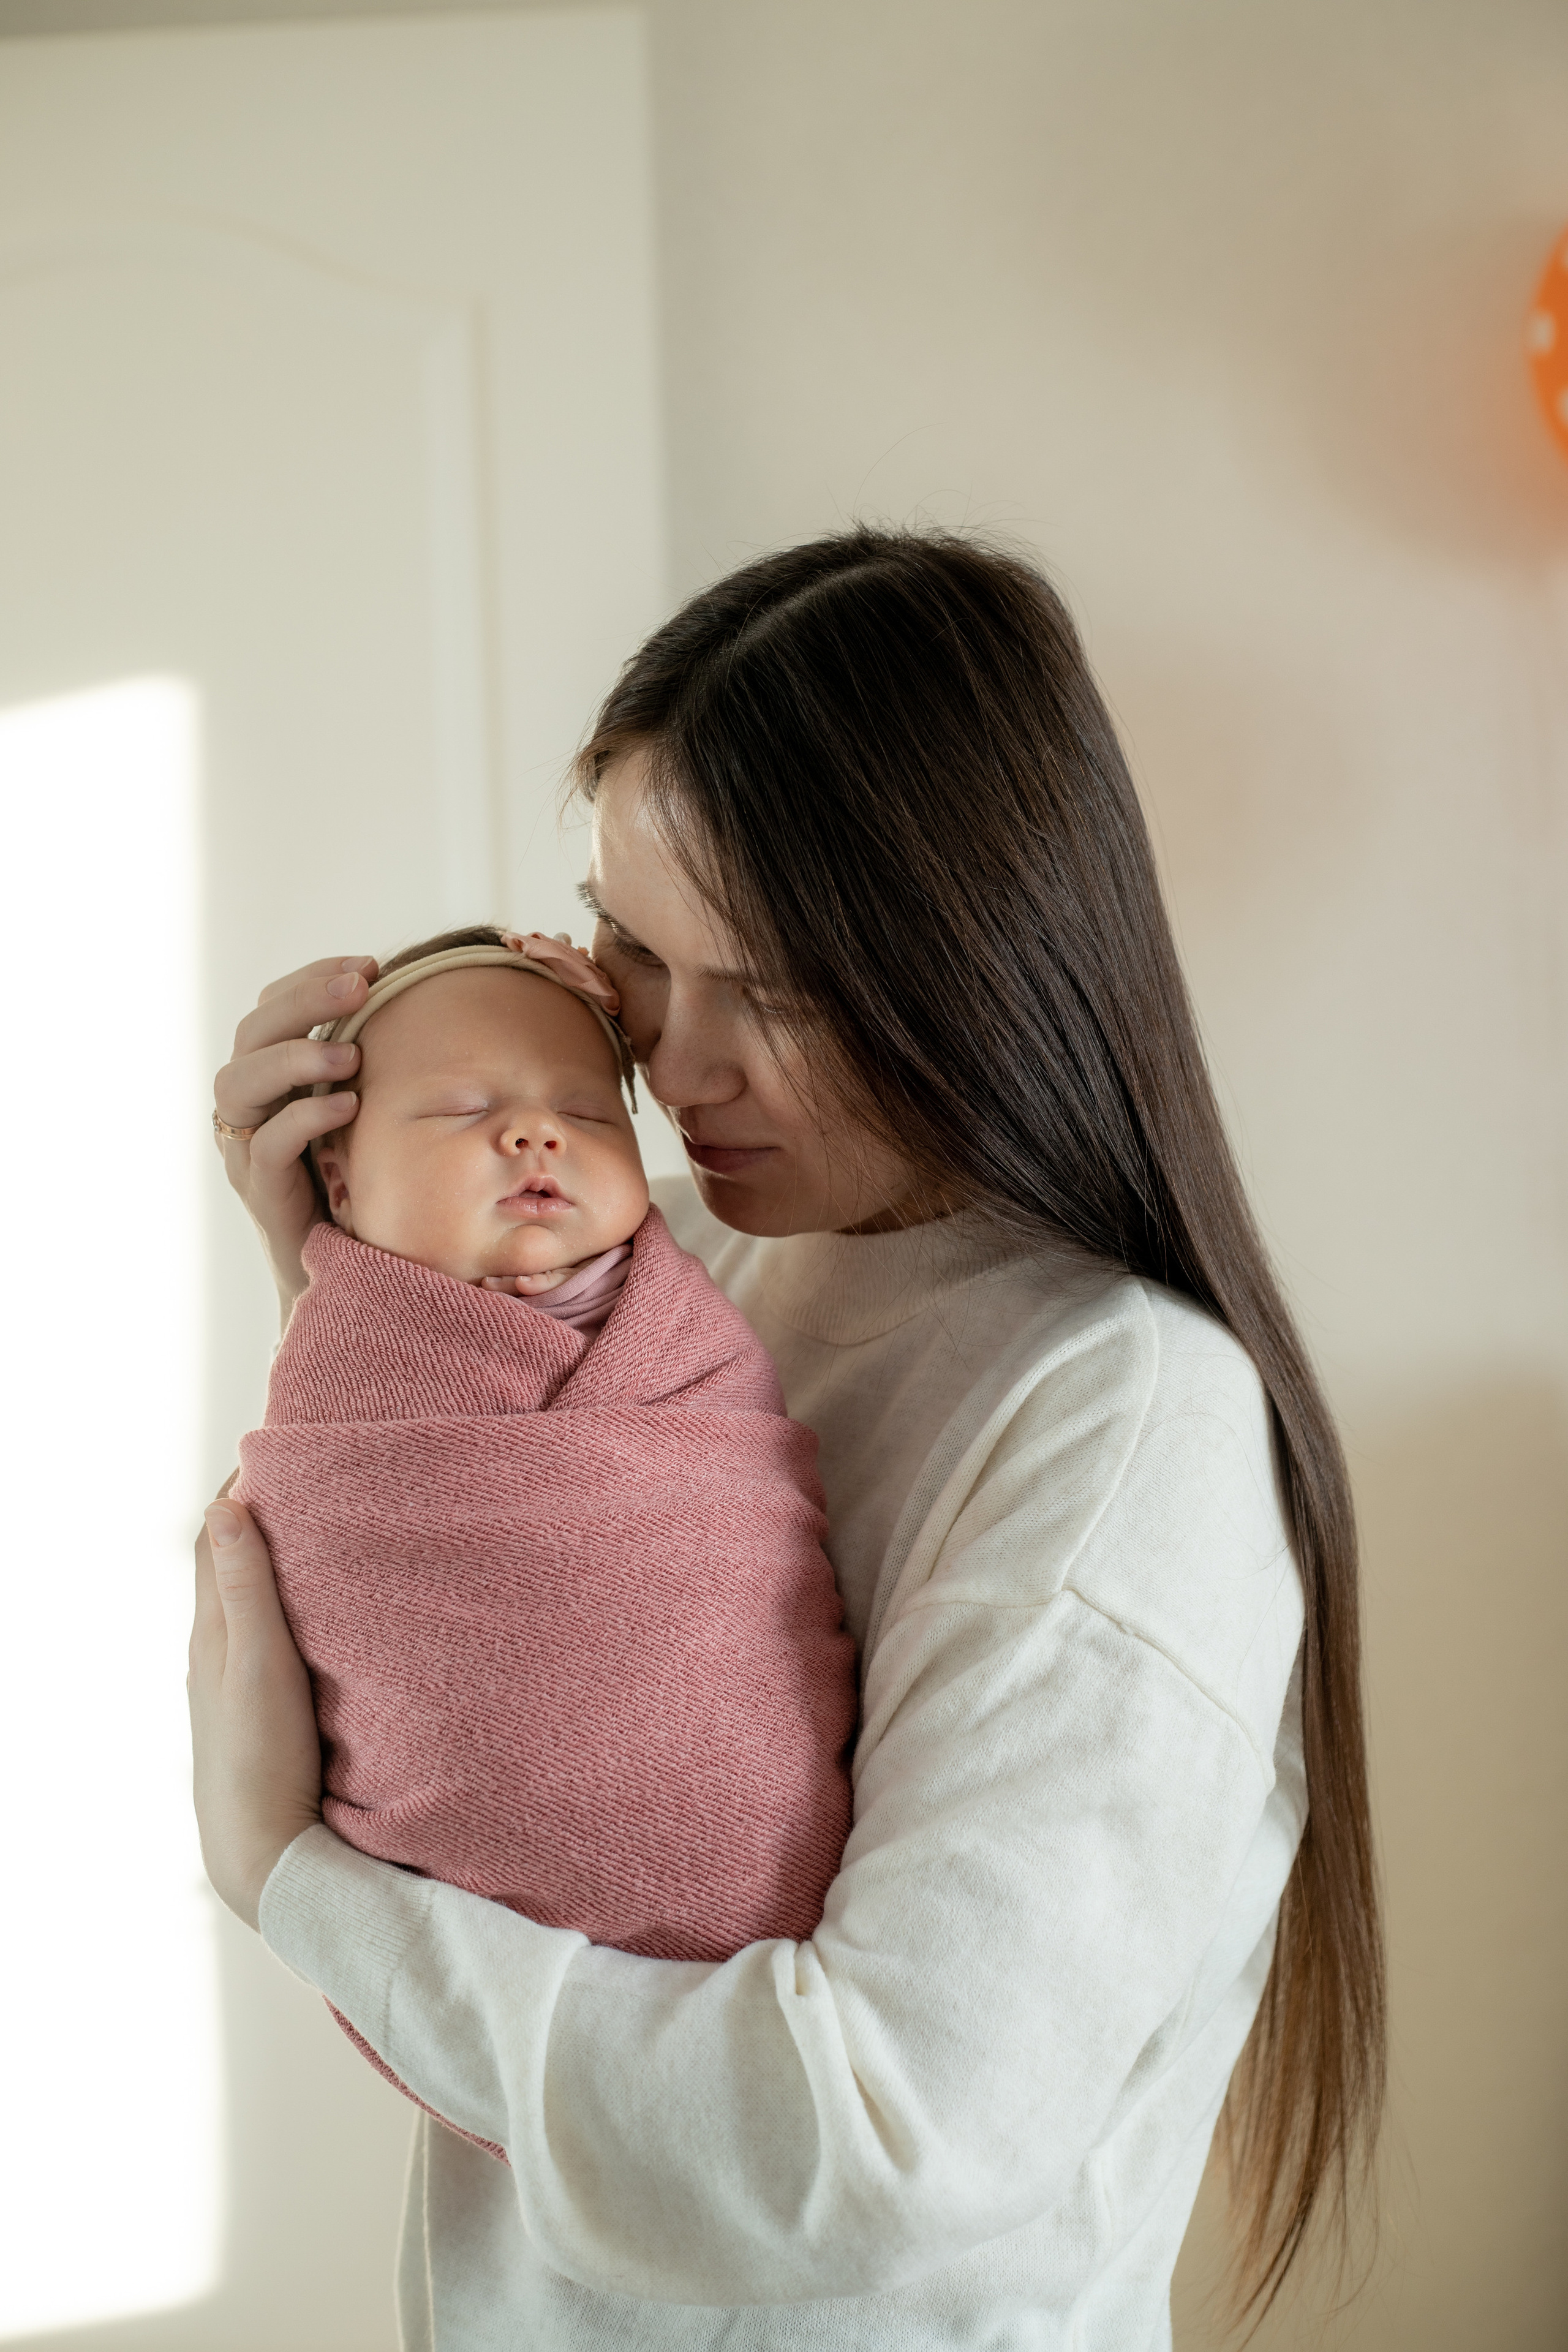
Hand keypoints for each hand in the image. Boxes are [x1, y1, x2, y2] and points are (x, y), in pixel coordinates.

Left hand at [189, 1494, 322, 1931]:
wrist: (261, 1850)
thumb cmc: (260, 1757)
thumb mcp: (257, 1662)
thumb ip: (245, 1587)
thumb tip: (223, 1505)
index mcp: (212, 1632)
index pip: (217, 1539)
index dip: (241, 1489)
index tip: (278, 1448)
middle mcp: (216, 1651)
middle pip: (229, 1564)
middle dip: (258, 1514)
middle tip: (304, 1475)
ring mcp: (234, 1683)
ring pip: (247, 1601)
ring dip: (271, 1559)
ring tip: (314, 1528)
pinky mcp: (258, 1710)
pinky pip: (264, 1636)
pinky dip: (281, 1603)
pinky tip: (313, 1611)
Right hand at [214, 956, 378, 1316]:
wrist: (348, 1276)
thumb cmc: (364, 1185)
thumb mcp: (370, 1114)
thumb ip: (376, 1068)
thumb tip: (431, 1005)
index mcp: (272, 1081)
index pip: (270, 1010)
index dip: (311, 980)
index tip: (368, 964)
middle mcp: (249, 1110)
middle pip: (250, 1036)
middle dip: (304, 1000)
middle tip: (360, 985)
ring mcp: (246, 1152)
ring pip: (238, 1085)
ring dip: (295, 1057)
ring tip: (348, 1053)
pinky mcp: (261, 1195)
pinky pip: (265, 1147)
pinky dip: (303, 1118)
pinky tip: (347, 1105)